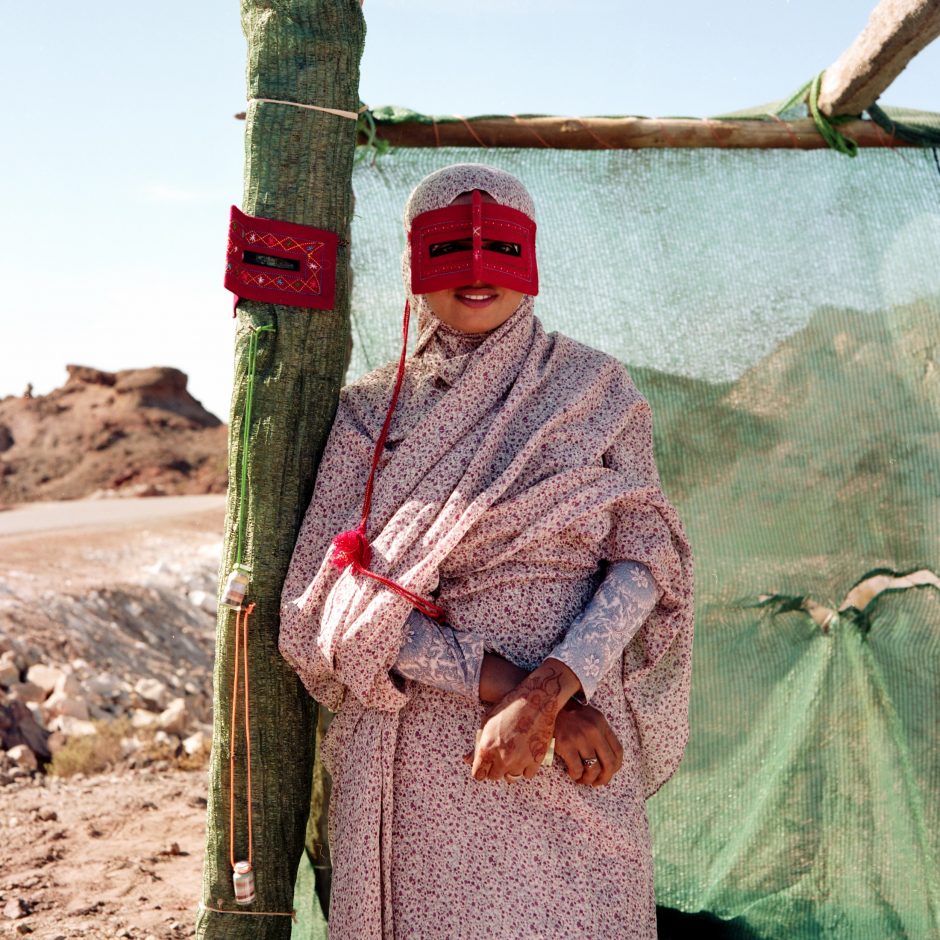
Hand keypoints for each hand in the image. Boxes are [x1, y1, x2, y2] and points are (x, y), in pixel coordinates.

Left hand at [466, 663, 567, 781]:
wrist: (536, 700)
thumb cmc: (509, 707)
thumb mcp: (487, 721)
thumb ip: (477, 744)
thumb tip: (467, 759)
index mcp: (487, 748)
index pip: (478, 774)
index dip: (480, 770)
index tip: (484, 765)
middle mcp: (502, 758)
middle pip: (494, 777)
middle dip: (494, 768)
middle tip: (499, 754)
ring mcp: (520, 761)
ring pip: (511, 777)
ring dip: (510, 768)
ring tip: (512, 753)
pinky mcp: (536, 760)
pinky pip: (527, 774)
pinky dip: (525, 767)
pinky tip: (525, 753)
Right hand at [553, 701, 622, 786]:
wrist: (548, 705)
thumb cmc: (570, 714)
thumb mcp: (590, 718)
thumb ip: (600, 734)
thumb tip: (606, 760)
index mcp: (602, 724)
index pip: (618, 751)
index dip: (615, 767)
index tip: (608, 773)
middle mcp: (594, 731)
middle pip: (609, 763)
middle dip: (604, 778)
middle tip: (597, 782)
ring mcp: (580, 738)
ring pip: (593, 769)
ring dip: (589, 779)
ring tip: (582, 779)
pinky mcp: (566, 744)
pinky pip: (577, 768)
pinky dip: (576, 775)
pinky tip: (572, 773)